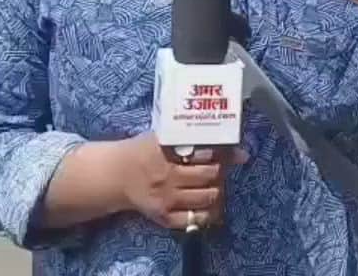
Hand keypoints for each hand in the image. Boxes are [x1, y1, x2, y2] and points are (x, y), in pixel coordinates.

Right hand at [119, 133, 247, 230]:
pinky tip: (208, 206)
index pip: (206, 151)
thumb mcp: (165, 137)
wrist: (116, 175)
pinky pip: (194, 220)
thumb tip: (241, 151)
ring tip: (215, 186)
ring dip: (217, 191)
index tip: (235, 153)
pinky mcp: (163, 216)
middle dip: (221, 172)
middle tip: (220, 170)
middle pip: (210, 175)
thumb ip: (197, 140)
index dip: (224, 153)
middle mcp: (167, 174)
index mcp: (167, 150)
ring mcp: (166, 197)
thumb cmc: (146, 151)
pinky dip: (207, 214)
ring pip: (207, 197)